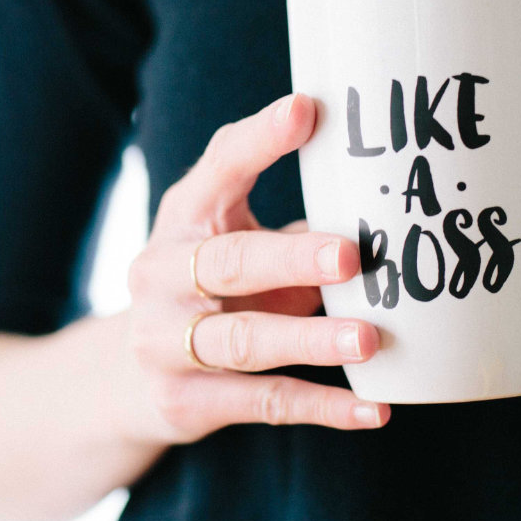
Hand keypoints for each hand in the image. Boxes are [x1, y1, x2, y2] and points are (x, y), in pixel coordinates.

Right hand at [115, 93, 389, 442]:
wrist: (128, 380)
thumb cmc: (212, 291)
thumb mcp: (235, 241)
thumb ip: (294, 224)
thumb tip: (392, 202)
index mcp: (183, 217)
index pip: (218, 168)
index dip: (260, 140)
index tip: (307, 111)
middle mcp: (161, 275)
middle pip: (228, 262)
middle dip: (292, 259)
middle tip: (351, 256)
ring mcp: (165, 342)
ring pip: (245, 341)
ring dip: (311, 340)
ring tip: (369, 339)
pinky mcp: (185, 402)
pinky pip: (264, 403)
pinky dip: (323, 407)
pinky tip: (375, 409)